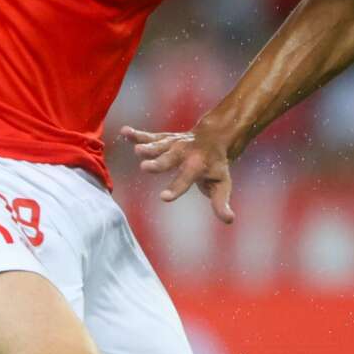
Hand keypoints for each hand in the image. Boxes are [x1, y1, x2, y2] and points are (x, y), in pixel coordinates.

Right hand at [121, 121, 237, 223]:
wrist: (214, 136)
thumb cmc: (216, 166)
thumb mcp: (222, 184)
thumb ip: (221, 203)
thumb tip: (229, 220)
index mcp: (198, 165)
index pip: (186, 179)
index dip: (176, 188)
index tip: (164, 198)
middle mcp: (185, 153)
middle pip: (170, 159)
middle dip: (158, 164)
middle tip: (145, 168)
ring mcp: (174, 144)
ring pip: (159, 146)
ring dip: (148, 147)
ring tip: (137, 150)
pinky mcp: (164, 139)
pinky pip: (150, 136)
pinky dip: (137, 135)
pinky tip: (124, 132)